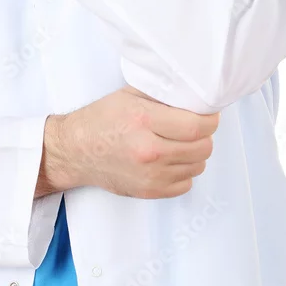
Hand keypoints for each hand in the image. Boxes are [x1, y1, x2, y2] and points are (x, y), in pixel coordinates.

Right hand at [61, 85, 219, 198]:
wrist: (75, 151)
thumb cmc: (100, 120)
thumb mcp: (129, 95)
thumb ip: (161, 94)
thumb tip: (192, 95)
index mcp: (144, 121)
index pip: (196, 126)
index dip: (210, 120)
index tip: (209, 116)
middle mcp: (149, 150)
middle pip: (202, 147)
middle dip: (204, 136)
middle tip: (195, 129)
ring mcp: (150, 175)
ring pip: (197, 166)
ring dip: (194, 154)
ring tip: (179, 144)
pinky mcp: (149, 191)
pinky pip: (186, 184)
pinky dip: (183, 172)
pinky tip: (171, 160)